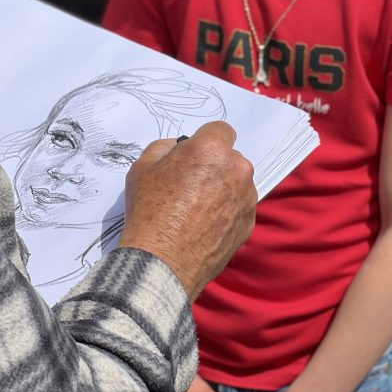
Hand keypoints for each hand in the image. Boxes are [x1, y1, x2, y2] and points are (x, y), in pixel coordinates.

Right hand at [118, 121, 255, 300]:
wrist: (162, 261)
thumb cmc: (150, 210)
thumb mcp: (143, 167)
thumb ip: (164, 147)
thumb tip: (178, 148)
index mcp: (211, 149)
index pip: (220, 129)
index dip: (204, 140)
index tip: (191, 155)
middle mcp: (237, 169)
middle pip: (230, 156)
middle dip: (214, 163)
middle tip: (190, 182)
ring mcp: (246, 198)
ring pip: (237, 181)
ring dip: (223, 186)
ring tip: (196, 207)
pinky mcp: (249, 223)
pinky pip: (239, 206)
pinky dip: (226, 210)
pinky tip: (204, 224)